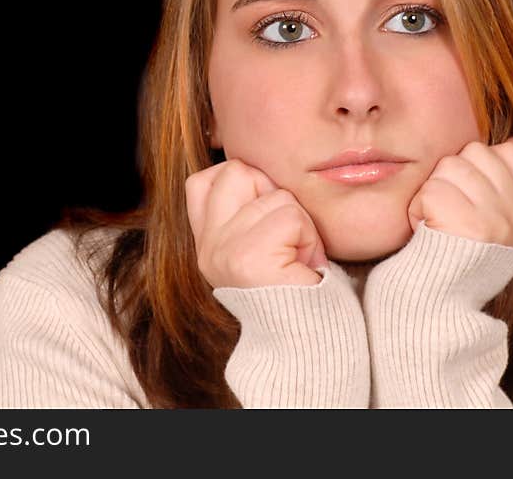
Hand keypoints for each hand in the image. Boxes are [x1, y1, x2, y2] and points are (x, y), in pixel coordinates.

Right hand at [185, 159, 327, 288]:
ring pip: (275, 195)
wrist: (310, 345)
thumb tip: (256, 168)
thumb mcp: (261, 246)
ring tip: (298, 258)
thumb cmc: (298, 292)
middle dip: (275, 195)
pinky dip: (309, 238)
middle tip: (287, 240)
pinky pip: (291, 216)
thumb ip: (247, 212)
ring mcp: (222, 252)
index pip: (203, 180)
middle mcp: (207, 248)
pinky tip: (303, 266)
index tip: (267, 219)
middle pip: (238, 171)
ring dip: (301, 224)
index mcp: (206, 244)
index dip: (245, 183)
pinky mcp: (247, 258)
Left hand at [407, 137, 512, 249]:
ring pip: (450, 166)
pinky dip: (419, 207)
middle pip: (475, 153)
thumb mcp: (489, 224)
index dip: (477, 165)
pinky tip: (427, 230)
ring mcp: (497, 221)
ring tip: (436, 221)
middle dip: (449, 175)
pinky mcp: (468, 225)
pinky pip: (431, 189)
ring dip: (431, 190)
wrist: (434, 304)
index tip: (465, 194)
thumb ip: (504, 185)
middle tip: (446, 211)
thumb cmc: (452, 259)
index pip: (508, 154)